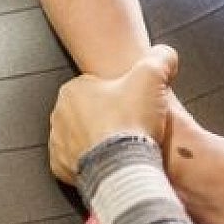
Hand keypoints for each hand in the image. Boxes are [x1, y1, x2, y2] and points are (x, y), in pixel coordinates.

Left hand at [48, 45, 178, 184]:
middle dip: (108, 117)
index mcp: (72, 90)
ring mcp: (58, 144)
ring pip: (82, 137)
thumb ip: (160, 58)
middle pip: (88, 112)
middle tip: (131, 126)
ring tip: (123, 147)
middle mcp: (58, 116)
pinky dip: (92, 163)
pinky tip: (110, 163)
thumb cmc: (131, 122)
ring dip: (99, 141)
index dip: (120, 95)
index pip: (96, 86)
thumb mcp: (152, 76)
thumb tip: (166, 54)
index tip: (133, 105)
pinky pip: (76, 162)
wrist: (122, 168)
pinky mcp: (62, 169)